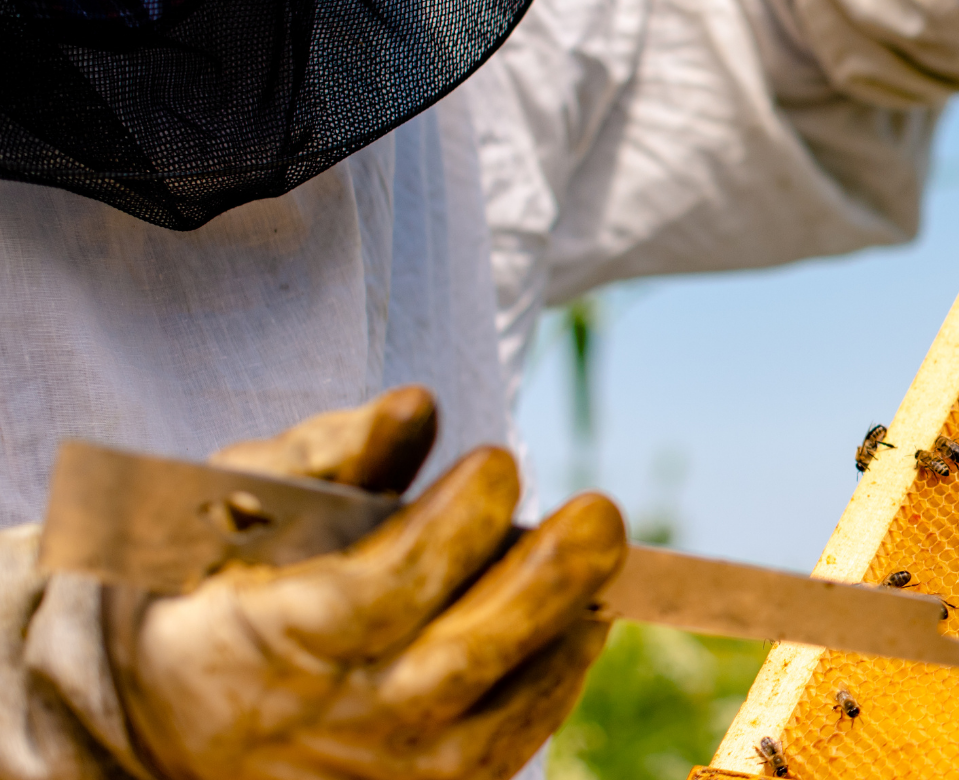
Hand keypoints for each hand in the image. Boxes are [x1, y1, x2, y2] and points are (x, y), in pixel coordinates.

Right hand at [120, 388, 626, 779]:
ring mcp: (386, 771)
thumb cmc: (210, 594)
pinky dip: (557, 676)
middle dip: (545, 579)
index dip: (451, 526)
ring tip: (598, 550)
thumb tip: (415, 408)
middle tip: (599, 511)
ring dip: (566, 625)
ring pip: (505, 713)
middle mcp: (334, 720)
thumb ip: (323, 456)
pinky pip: (514, 744)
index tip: (497, 461)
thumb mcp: (232, 514)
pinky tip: (581, 615)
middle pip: (461, 658)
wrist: (166, 730)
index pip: (381, 589)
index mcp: (270, 640)